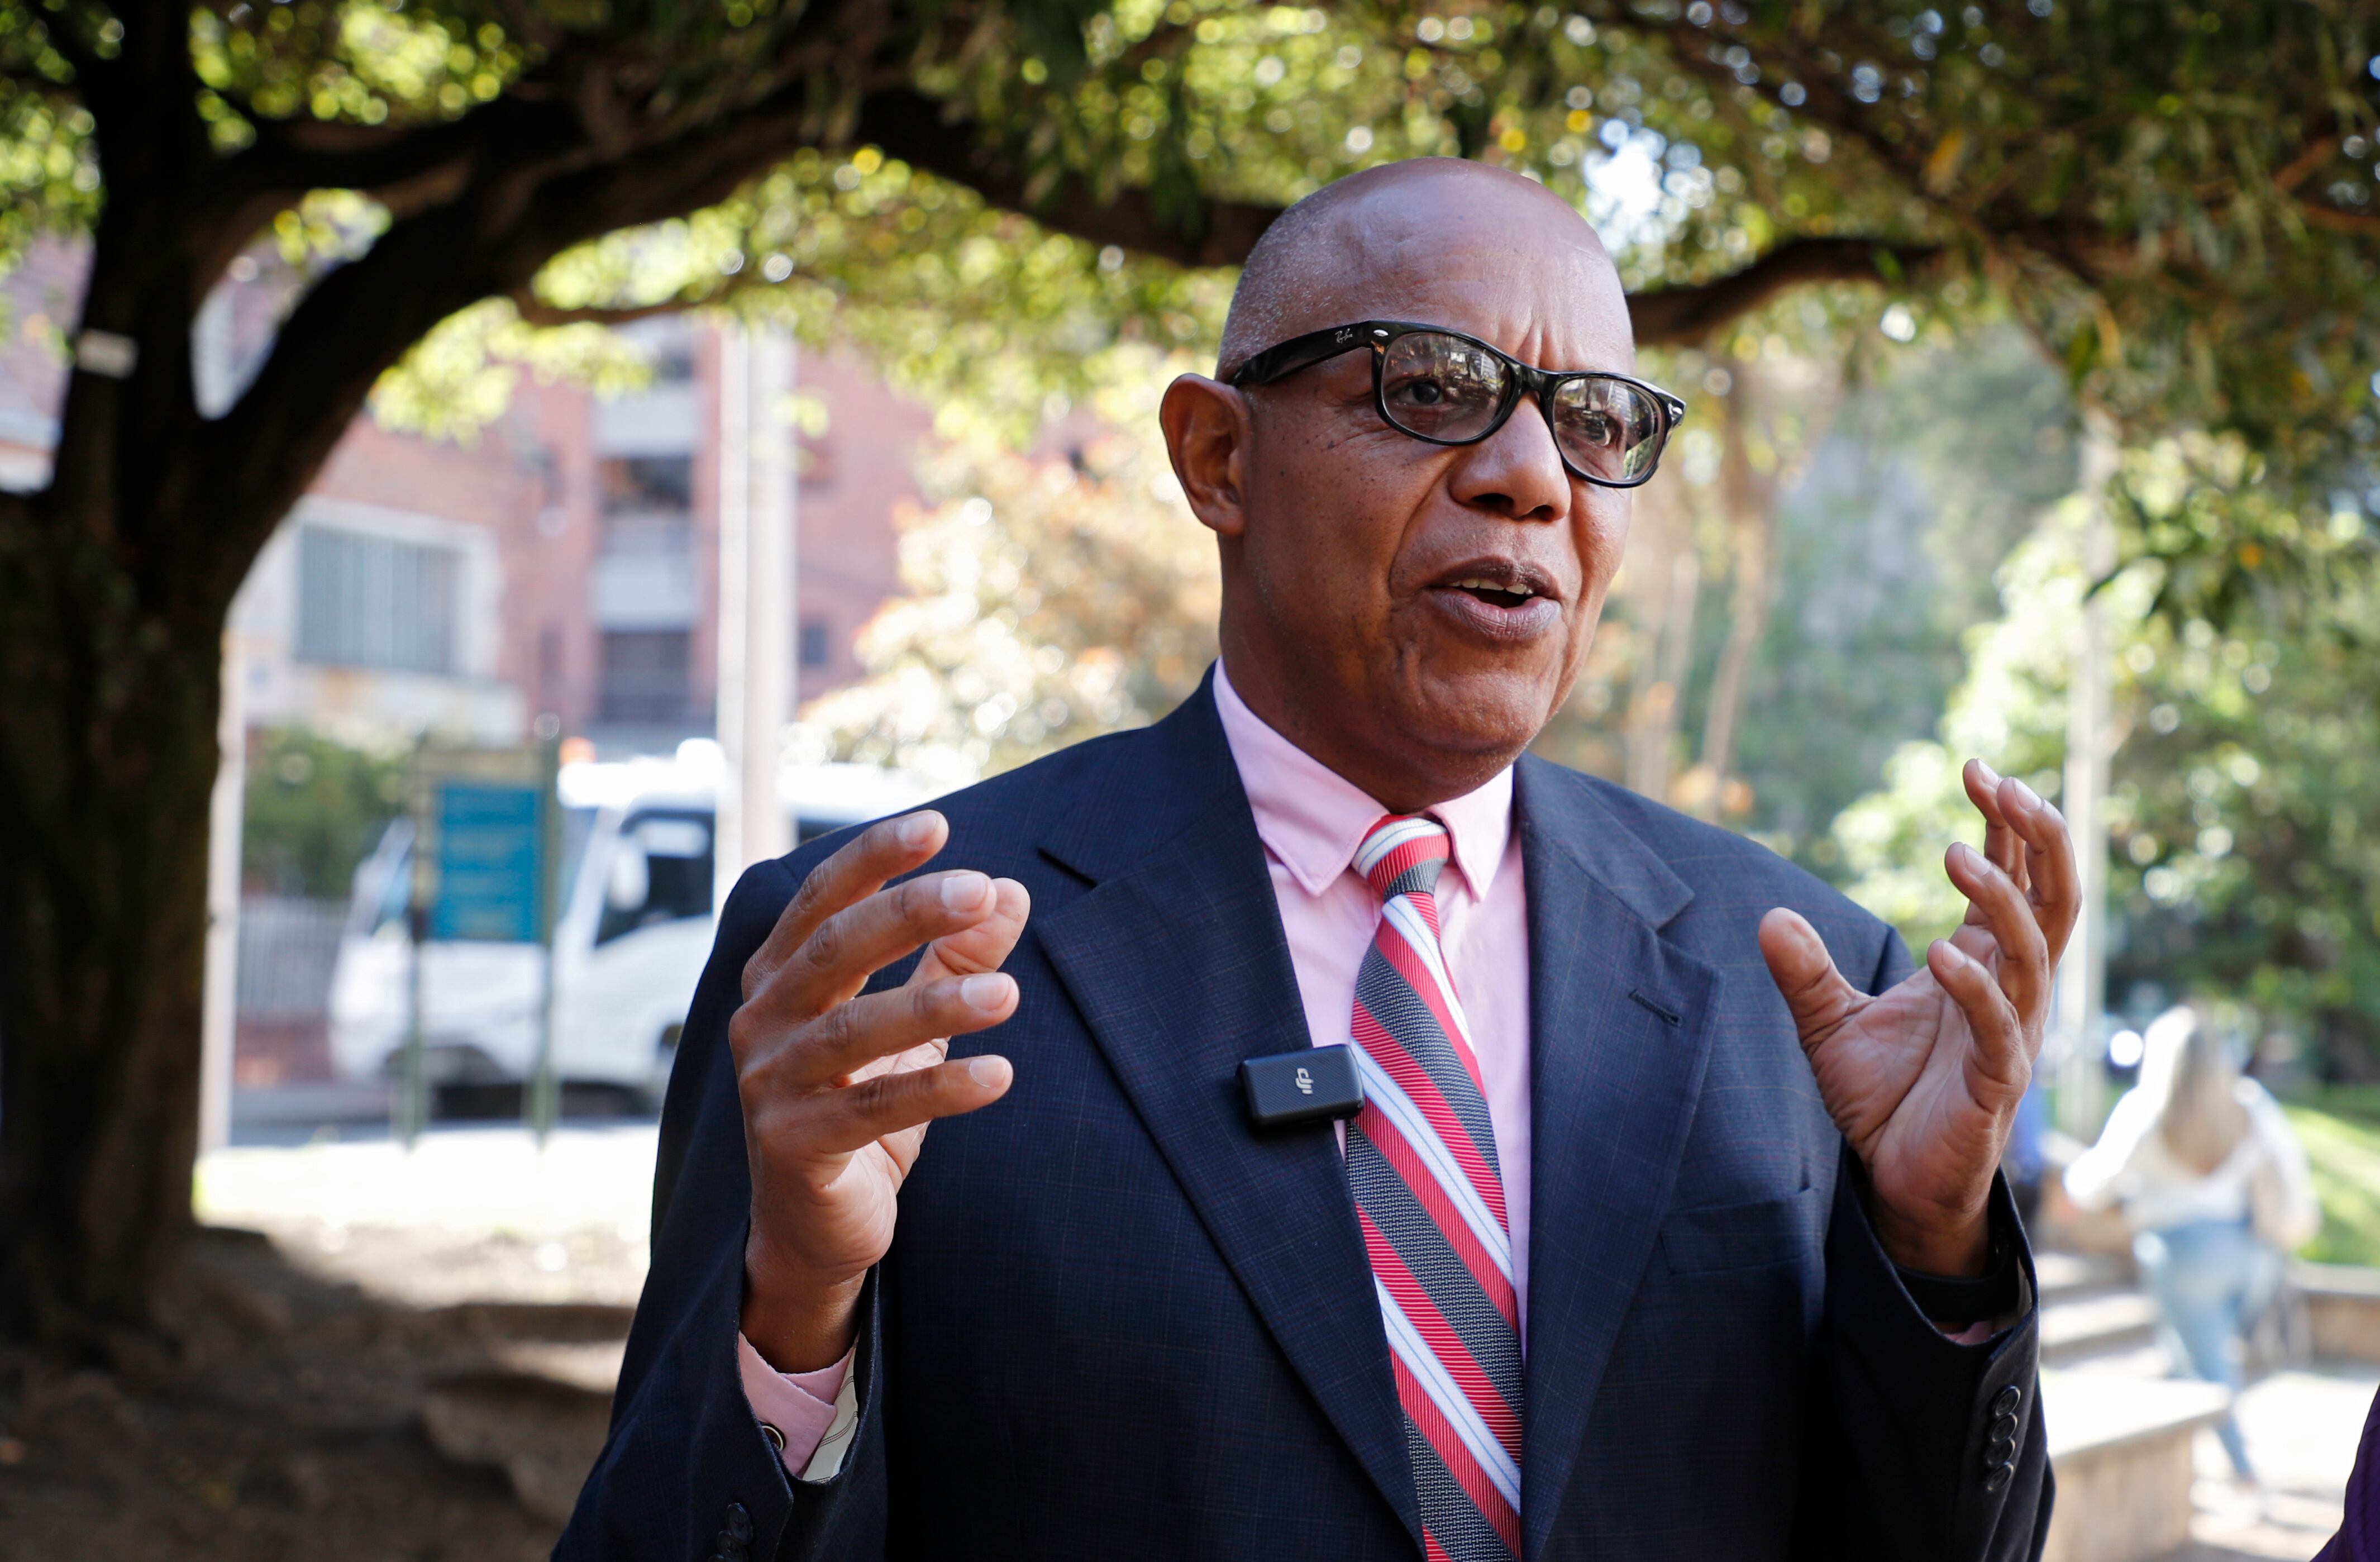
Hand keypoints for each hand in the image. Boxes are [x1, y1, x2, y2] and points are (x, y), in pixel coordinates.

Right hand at [730, 810, 1029, 1370]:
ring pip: (854, 1030)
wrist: (814, 1230)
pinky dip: (939, 1088)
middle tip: (979, 889)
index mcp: (781, 978)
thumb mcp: (912, 1029)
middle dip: (906, 913)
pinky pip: (872, 1109)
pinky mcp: (790, 1145)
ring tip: (1011, 994)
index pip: (821, 901)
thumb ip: (954, 958)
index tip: (936, 826)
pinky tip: (998, 1075)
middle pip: (834, 950)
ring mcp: (768, 1084)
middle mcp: (761, 1021)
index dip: (873, 860)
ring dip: (936, 1005)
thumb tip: (1009, 892)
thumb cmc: (858, 1109)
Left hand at [1759, 761, 2076, 1275]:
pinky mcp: (1997, 1083)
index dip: (2006, 822)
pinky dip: (1976, 988)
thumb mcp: (1828, 1023)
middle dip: (2037, 839)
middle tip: (2004, 784)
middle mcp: (2009, 990)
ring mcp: (2011, 1034)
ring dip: (2002, 899)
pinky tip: (1940, 953)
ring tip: (1954, 853)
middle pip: (2053, 899)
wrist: (1891, 1178)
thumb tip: (1768, 917)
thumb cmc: (1880, 1097)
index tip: (1976, 766)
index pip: (2014, 877)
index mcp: (1979, 964)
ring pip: (2033, 952)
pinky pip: (2002, 1027)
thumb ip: (1804, 972)